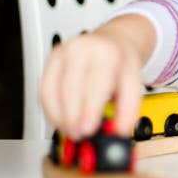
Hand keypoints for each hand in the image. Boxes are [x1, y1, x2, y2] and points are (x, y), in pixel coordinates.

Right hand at [39, 14, 154, 139]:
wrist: (113, 42)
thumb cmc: (121, 63)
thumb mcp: (134, 83)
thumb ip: (128, 109)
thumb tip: (119, 131)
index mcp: (106, 54)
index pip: (95, 84)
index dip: (89, 109)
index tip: (88, 130)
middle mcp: (81, 49)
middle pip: (70, 89)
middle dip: (72, 118)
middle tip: (80, 135)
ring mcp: (62, 53)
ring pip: (51, 92)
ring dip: (59, 117)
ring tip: (71, 130)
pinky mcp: (50, 60)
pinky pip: (43, 91)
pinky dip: (51, 110)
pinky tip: (62, 120)